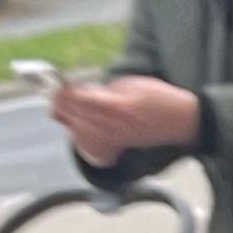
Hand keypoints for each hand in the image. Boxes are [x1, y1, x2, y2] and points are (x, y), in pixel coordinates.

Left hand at [50, 73, 198, 163]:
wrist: (180, 121)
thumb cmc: (158, 98)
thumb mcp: (132, 84)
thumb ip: (106, 91)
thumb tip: (82, 93)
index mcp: (118, 106)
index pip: (83, 101)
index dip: (66, 94)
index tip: (55, 85)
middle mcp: (115, 126)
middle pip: (78, 118)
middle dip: (62, 105)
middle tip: (52, 95)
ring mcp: (117, 139)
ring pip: (81, 133)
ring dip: (69, 121)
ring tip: (60, 109)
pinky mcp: (119, 147)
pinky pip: (93, 147)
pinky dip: (82, 139)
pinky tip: (76, 130)